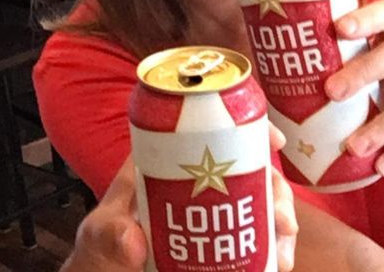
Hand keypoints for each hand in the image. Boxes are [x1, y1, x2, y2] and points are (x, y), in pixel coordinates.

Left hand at [62, 127, 297, 271]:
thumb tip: (133, 240)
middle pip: (243, 168)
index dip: (244, 126)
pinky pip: (252, 234)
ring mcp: (206, 211)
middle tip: (285, 221)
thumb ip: (108, 237)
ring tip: (283, 254)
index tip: (274, 140)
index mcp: (161, 164)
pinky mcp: (216, 239)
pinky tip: (277, 263)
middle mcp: (190, 182)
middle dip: (274, 188)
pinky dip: (270, 246)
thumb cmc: (99, 249)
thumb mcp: (99, 240)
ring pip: (255, 202)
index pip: (204, 129)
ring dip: (278, 221)